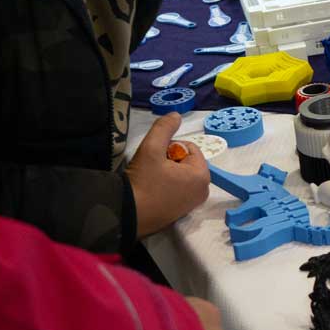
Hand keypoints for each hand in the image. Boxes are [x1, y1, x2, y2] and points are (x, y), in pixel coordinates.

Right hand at [126, 113, 210, 236]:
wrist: (126, 215)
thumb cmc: (143, 181)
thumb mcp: (151, 148)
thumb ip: (164, 128)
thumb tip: (176, 114)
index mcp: (202, 175)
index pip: (188, 147)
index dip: (170, 148)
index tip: (156, 159)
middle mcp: (203, 191)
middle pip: (186, 161)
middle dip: (169, 160)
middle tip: (152, 169)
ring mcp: (192, 204)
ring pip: (180, 174)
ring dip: (166, 172)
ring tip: (151, 179)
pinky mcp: (181, 213)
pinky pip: (177, 189)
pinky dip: (165, 185)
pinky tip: (152, 190)